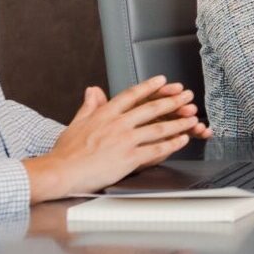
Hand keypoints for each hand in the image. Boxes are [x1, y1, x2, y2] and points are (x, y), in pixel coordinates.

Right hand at [26, 77, 211, 202]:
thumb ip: (88, 106)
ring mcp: (124, 140)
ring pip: (158, 128)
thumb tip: (92, 90)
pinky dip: (172, 144)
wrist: (60, 172)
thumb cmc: (65, 153)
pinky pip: (155, 150)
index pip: (132, 95)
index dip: (150, 87)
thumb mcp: (75, 123)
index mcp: (104, 114)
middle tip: (187, 96)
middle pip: (151, 109)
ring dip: (178, 122)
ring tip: (192, 117)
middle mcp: (117, 124)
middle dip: (173, 101)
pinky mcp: (128, 158)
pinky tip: (182, 140)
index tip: (163, 81)